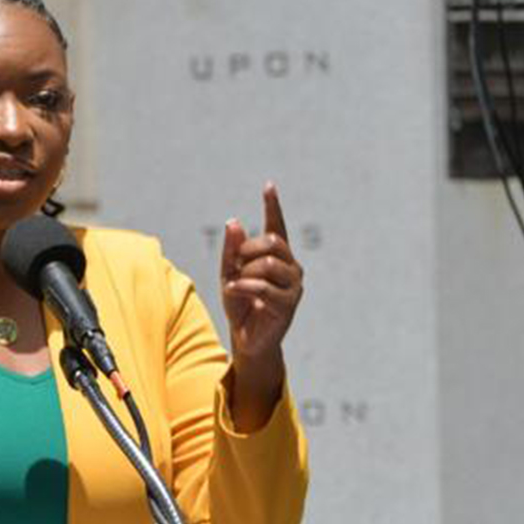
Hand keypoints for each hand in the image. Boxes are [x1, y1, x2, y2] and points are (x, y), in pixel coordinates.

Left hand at [221, 182, 303, 362]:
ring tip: (236, 285)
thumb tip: (234, 221)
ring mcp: (293, 285)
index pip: (276, 226)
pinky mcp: (289, 304)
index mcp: (276, 257)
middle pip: (271, 242)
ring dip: (244, 273)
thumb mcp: (229, 273)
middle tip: (235, 267)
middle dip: (246, 251)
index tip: (268, 186)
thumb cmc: (240, 304)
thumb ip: (231, 250)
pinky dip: (243, 286)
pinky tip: (233, 290)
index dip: (273, 206)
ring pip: (267, 263)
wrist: (246, 338)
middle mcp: (290, 267)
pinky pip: (263, 286)